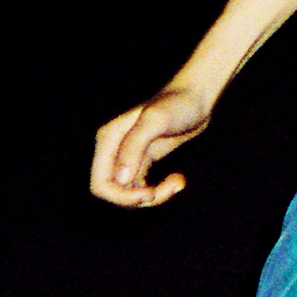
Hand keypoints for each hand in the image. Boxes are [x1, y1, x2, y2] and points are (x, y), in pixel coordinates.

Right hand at [90, 83, 212, 208]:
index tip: (149, 193)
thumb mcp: (156, 120)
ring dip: (154, 196)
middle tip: (165, 190)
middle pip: (113, 193)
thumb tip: (121, 178)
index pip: (100, 184)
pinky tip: (178, 180)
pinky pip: (141, 188)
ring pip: (129, 194)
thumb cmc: (177, 103)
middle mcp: (113, 150)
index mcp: (109, 140)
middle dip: (138, 200)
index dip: (121, 197)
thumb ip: (135, 146)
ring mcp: (127, 157)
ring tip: (177, 182)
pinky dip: (160, 191)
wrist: (196, 97)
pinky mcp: (142, 162)